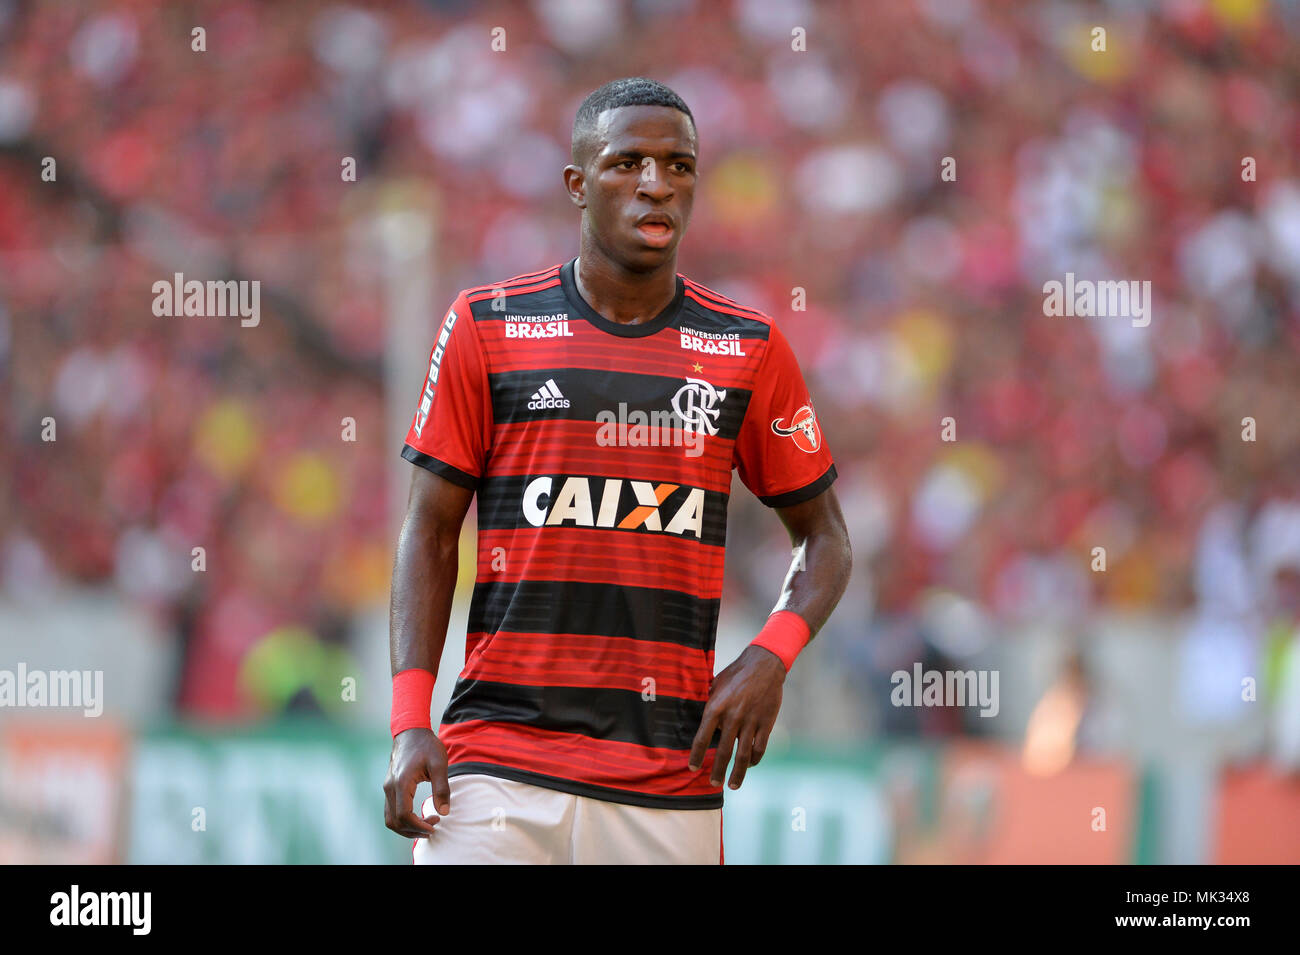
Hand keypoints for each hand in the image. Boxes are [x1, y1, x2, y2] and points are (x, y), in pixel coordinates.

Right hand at [383, 728, 450, 837]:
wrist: (411, 732)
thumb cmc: (426, 746)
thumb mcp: (439, 764)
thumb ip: (442, 788)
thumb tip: (443, 812)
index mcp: (401, 782)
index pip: (404, 815)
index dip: (419, 825)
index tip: (435, 824)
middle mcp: (390, 787)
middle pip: (395, 821)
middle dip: (414, 830)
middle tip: (433, 827)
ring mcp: (387, 788)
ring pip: (390, 819)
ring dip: (407, 828)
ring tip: (426, 826)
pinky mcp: (389, 788)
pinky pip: (391, 812)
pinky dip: (402, 821)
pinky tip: (418, 818)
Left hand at [688, 644, 785, 789]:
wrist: (764, 665)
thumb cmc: (735, 674)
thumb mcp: (716, 686)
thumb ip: (709, 704)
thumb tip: (697, 719)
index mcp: (716, 707)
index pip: (702, 738)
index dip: (696, 755)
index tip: (693, 768)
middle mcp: (732, 717)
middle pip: (723, 751)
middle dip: (717, 770)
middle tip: (713, 783)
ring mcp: (751, 722)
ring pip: (744, 755)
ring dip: (738, 773)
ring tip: (732, 785)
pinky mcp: (766, 723)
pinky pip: (759, 747)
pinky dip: (755, 759)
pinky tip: (751, 765)